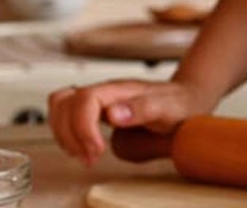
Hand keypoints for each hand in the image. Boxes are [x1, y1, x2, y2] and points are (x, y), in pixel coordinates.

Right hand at [47, 79, 211, 165]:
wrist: (186, 99)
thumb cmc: (178, 103)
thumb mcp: (168, 108)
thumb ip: (143, 108)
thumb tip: (113, 114)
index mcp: (119, 89)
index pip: (84, 100)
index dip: (83, 127)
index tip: (97, 150)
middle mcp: (104, 91)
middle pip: (65, 103)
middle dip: (71, 135)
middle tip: (91, 157)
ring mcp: (98, 99)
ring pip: (60, 106)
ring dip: (64, 135)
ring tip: (85, 155)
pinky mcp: (95, 109)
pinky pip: (65, 114)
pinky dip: (65, 132)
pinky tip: (81, 147)